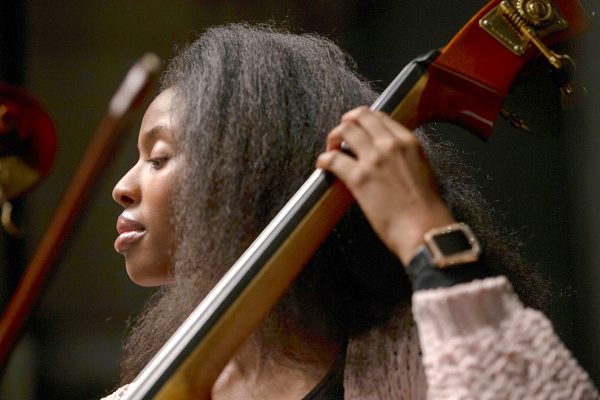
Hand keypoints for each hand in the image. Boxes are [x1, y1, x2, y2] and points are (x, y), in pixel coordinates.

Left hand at [316, 106, 455, 265]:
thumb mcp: (422, 170)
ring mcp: (374, 160)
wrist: (425, 230)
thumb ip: (405, 157)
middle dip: (346, 124)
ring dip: (333, 137)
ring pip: (345, 130)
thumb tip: (388, 157)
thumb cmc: (426, 209)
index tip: (357, 129)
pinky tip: (323, 165)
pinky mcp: (359, 178)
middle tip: (340, 137)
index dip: (362, 120)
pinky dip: (324, 160)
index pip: (379, 116)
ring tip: (331, 149)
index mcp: (408, 142)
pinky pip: (333, 159)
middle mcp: (390, 145)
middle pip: (359, 116)